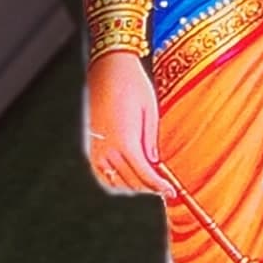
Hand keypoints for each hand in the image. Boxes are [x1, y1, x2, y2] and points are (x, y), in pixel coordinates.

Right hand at [83, 51, 162, 195]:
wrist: (108, 71)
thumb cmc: (133, 86)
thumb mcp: (150, 112)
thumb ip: (151, 141)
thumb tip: (154, 165)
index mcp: (125, 141)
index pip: (145, 174)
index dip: (159, 186)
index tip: (171, 192)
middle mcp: (108, 150)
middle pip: (131, 181)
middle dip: (150, 187)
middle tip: (165, 188)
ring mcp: (97, 150)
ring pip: (116, 182)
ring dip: (134, 186)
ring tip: (150, 183)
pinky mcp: (91, 148)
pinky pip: (103, 175)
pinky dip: (117, 181)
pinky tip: (130, 177)